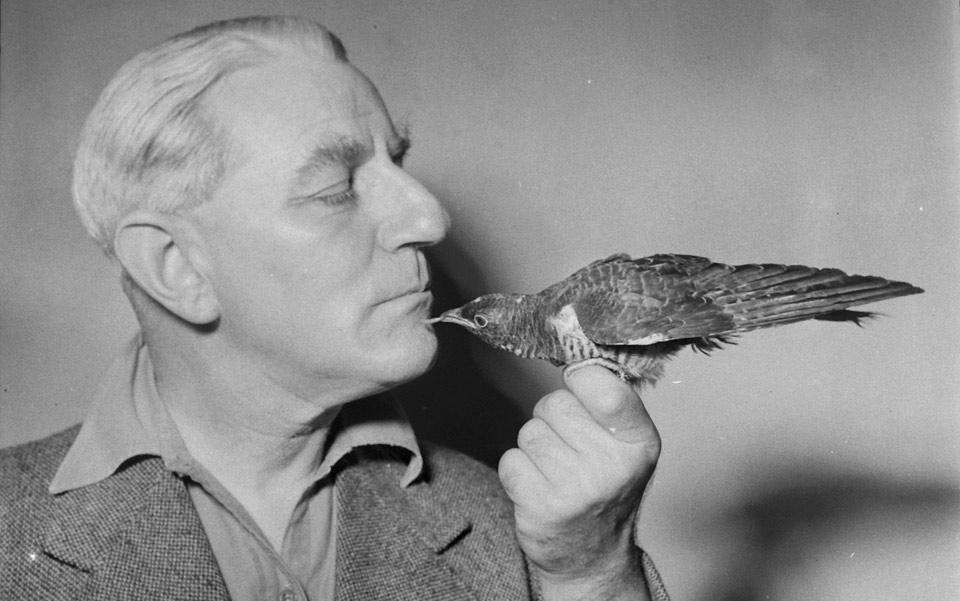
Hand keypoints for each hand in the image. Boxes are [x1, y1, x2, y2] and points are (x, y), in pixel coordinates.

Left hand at [498, 365, 660, 599]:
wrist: (592, 555)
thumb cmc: (605, 487)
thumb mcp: (627, 444)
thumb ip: (609, 400)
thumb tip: (578, 349)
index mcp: (639, 442)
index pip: (602, 385)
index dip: (580, 377)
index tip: (579, 384)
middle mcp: (612, 466)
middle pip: (554, 404)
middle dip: (553, 420)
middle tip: (569, 448)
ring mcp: (576, 488)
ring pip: (529, 432)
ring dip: (534, 448)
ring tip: (556, 471)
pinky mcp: (541, 507)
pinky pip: (510, 460)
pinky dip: (518, 471)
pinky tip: (539, 488)